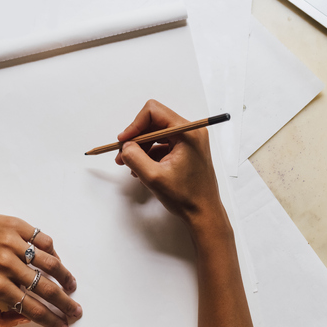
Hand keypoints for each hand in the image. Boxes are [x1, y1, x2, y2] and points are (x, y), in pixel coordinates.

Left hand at [0, 212, 81, 326]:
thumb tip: (23, 320)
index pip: (32, 308)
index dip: (51, 319)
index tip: (63, 326)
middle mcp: (6, 264)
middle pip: (45, 288)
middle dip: (64, 303)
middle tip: (75, 310)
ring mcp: (12, 243)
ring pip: (49, 262)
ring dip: (64, 277)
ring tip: (71, 286)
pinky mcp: (15, 226)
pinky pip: (42, 239)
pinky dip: (53, 252)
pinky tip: (56, 261)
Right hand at [115, 100, 225, 236]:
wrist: (204, 213)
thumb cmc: (186, 197)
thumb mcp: (153, 177)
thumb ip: (135, 157)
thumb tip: (125, 146)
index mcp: (187, 133)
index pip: (154, 112)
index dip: (135, 124)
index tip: (124, 141)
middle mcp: (191, 132)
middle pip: (154, 122)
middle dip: (136, 138)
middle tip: (122, 155)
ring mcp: (189, 141)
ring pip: (156, 134)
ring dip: (141, 148)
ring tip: (131, 166)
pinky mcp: (186, 150)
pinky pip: (162, 144)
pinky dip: (149, 154)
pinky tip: (142, 170)